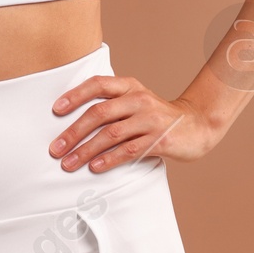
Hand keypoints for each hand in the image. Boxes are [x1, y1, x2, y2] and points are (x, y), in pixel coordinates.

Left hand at [48, 72, 220, 171]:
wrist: (198, 125)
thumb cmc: (157, 117)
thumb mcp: (136, 101)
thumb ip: (112, 105)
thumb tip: (71, 122)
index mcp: (130, 87)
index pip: (98, 85)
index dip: (75, 96)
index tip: (55, 110)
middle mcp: (139, 100)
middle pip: (99, 113)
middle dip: (73, 132)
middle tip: (55, 149)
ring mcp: (151, 119)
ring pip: (110, 134)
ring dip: (85, 151)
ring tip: (68, 164)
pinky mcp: (160, 140)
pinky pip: (128, 150)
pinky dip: (109, 159)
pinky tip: (94, 167)